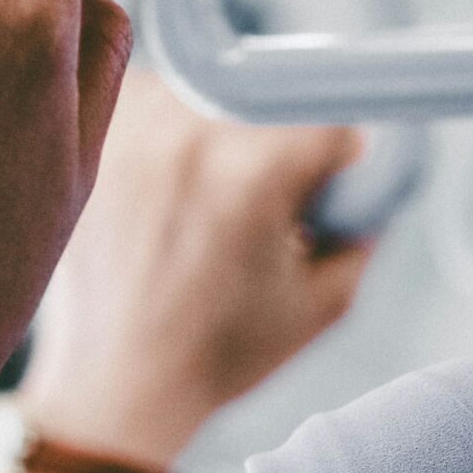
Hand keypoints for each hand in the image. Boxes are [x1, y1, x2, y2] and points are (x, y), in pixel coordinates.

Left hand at [14, 71, 376, 465]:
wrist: (113, 383)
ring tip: (207, 199)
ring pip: (215, 89)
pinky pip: (156, 96)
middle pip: (271, 101)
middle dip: (280, 146)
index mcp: (253, 174)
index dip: (338, 160)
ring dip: (226, 129)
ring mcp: (136, 130)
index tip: (324, 188)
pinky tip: (166, 182)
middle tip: (263, 204)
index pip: (328, 121)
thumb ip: (364, 231)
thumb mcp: (321, 303)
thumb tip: (374, 176)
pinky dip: (171, 128)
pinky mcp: (99, 137)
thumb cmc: (217, 352)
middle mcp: (190, 136)